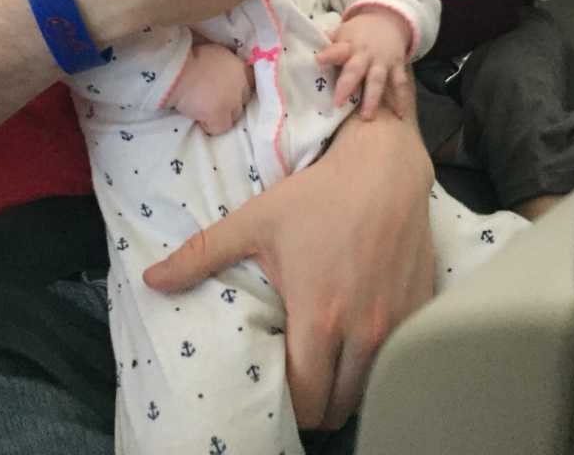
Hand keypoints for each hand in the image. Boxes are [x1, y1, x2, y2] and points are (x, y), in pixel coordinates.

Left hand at [143, 100, 434, 429]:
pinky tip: (361, 337)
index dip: (286, 401)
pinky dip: (380, 362)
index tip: (275, 384)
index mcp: (320, 317)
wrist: (385, 166)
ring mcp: (398, 324)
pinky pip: (400, 360)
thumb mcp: (257, 220)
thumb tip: (152, 280)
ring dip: (348, 386)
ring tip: (329, 363)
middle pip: (338, 407)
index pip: (304, 398)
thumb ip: (203, 254)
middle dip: (316, 403)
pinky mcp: (422, 309)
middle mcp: (363, 331)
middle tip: (300, 380)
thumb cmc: (319, 193)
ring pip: (371, 389)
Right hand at [164, 41, 254, 134]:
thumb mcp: (213, 53)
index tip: (227, 89)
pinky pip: (220, 128)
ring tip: (206, 112)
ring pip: (234, 116)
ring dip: (223, 115)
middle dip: (231, 101)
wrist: (179, 70)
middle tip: (214, 100)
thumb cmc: (190, 57)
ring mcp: (232, 101)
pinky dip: (210, 127)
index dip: (238, 87)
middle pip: (243, 99)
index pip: (250, 81)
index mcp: (238, 66)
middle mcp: (240, 84)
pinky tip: (200, 121)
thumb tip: (220, 70)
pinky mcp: (220, 114)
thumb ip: (222, 64)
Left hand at [316, 9, 411, 119]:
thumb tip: (309, 45)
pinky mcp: (397, 66)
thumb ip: (329, 42)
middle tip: (337, 103)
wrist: (388, 20)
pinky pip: (399, 83)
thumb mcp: (343, 31)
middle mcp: (365, 53)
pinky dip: (401, 99)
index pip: (337, 49)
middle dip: (347, 86)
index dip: (328, 55)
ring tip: (366, 117)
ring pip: (377, 80)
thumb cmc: (359, 32)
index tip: (318, 61)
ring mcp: (382, 61)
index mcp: (349, 44)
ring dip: (372, 98)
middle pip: (356, 69)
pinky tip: (400, 115)